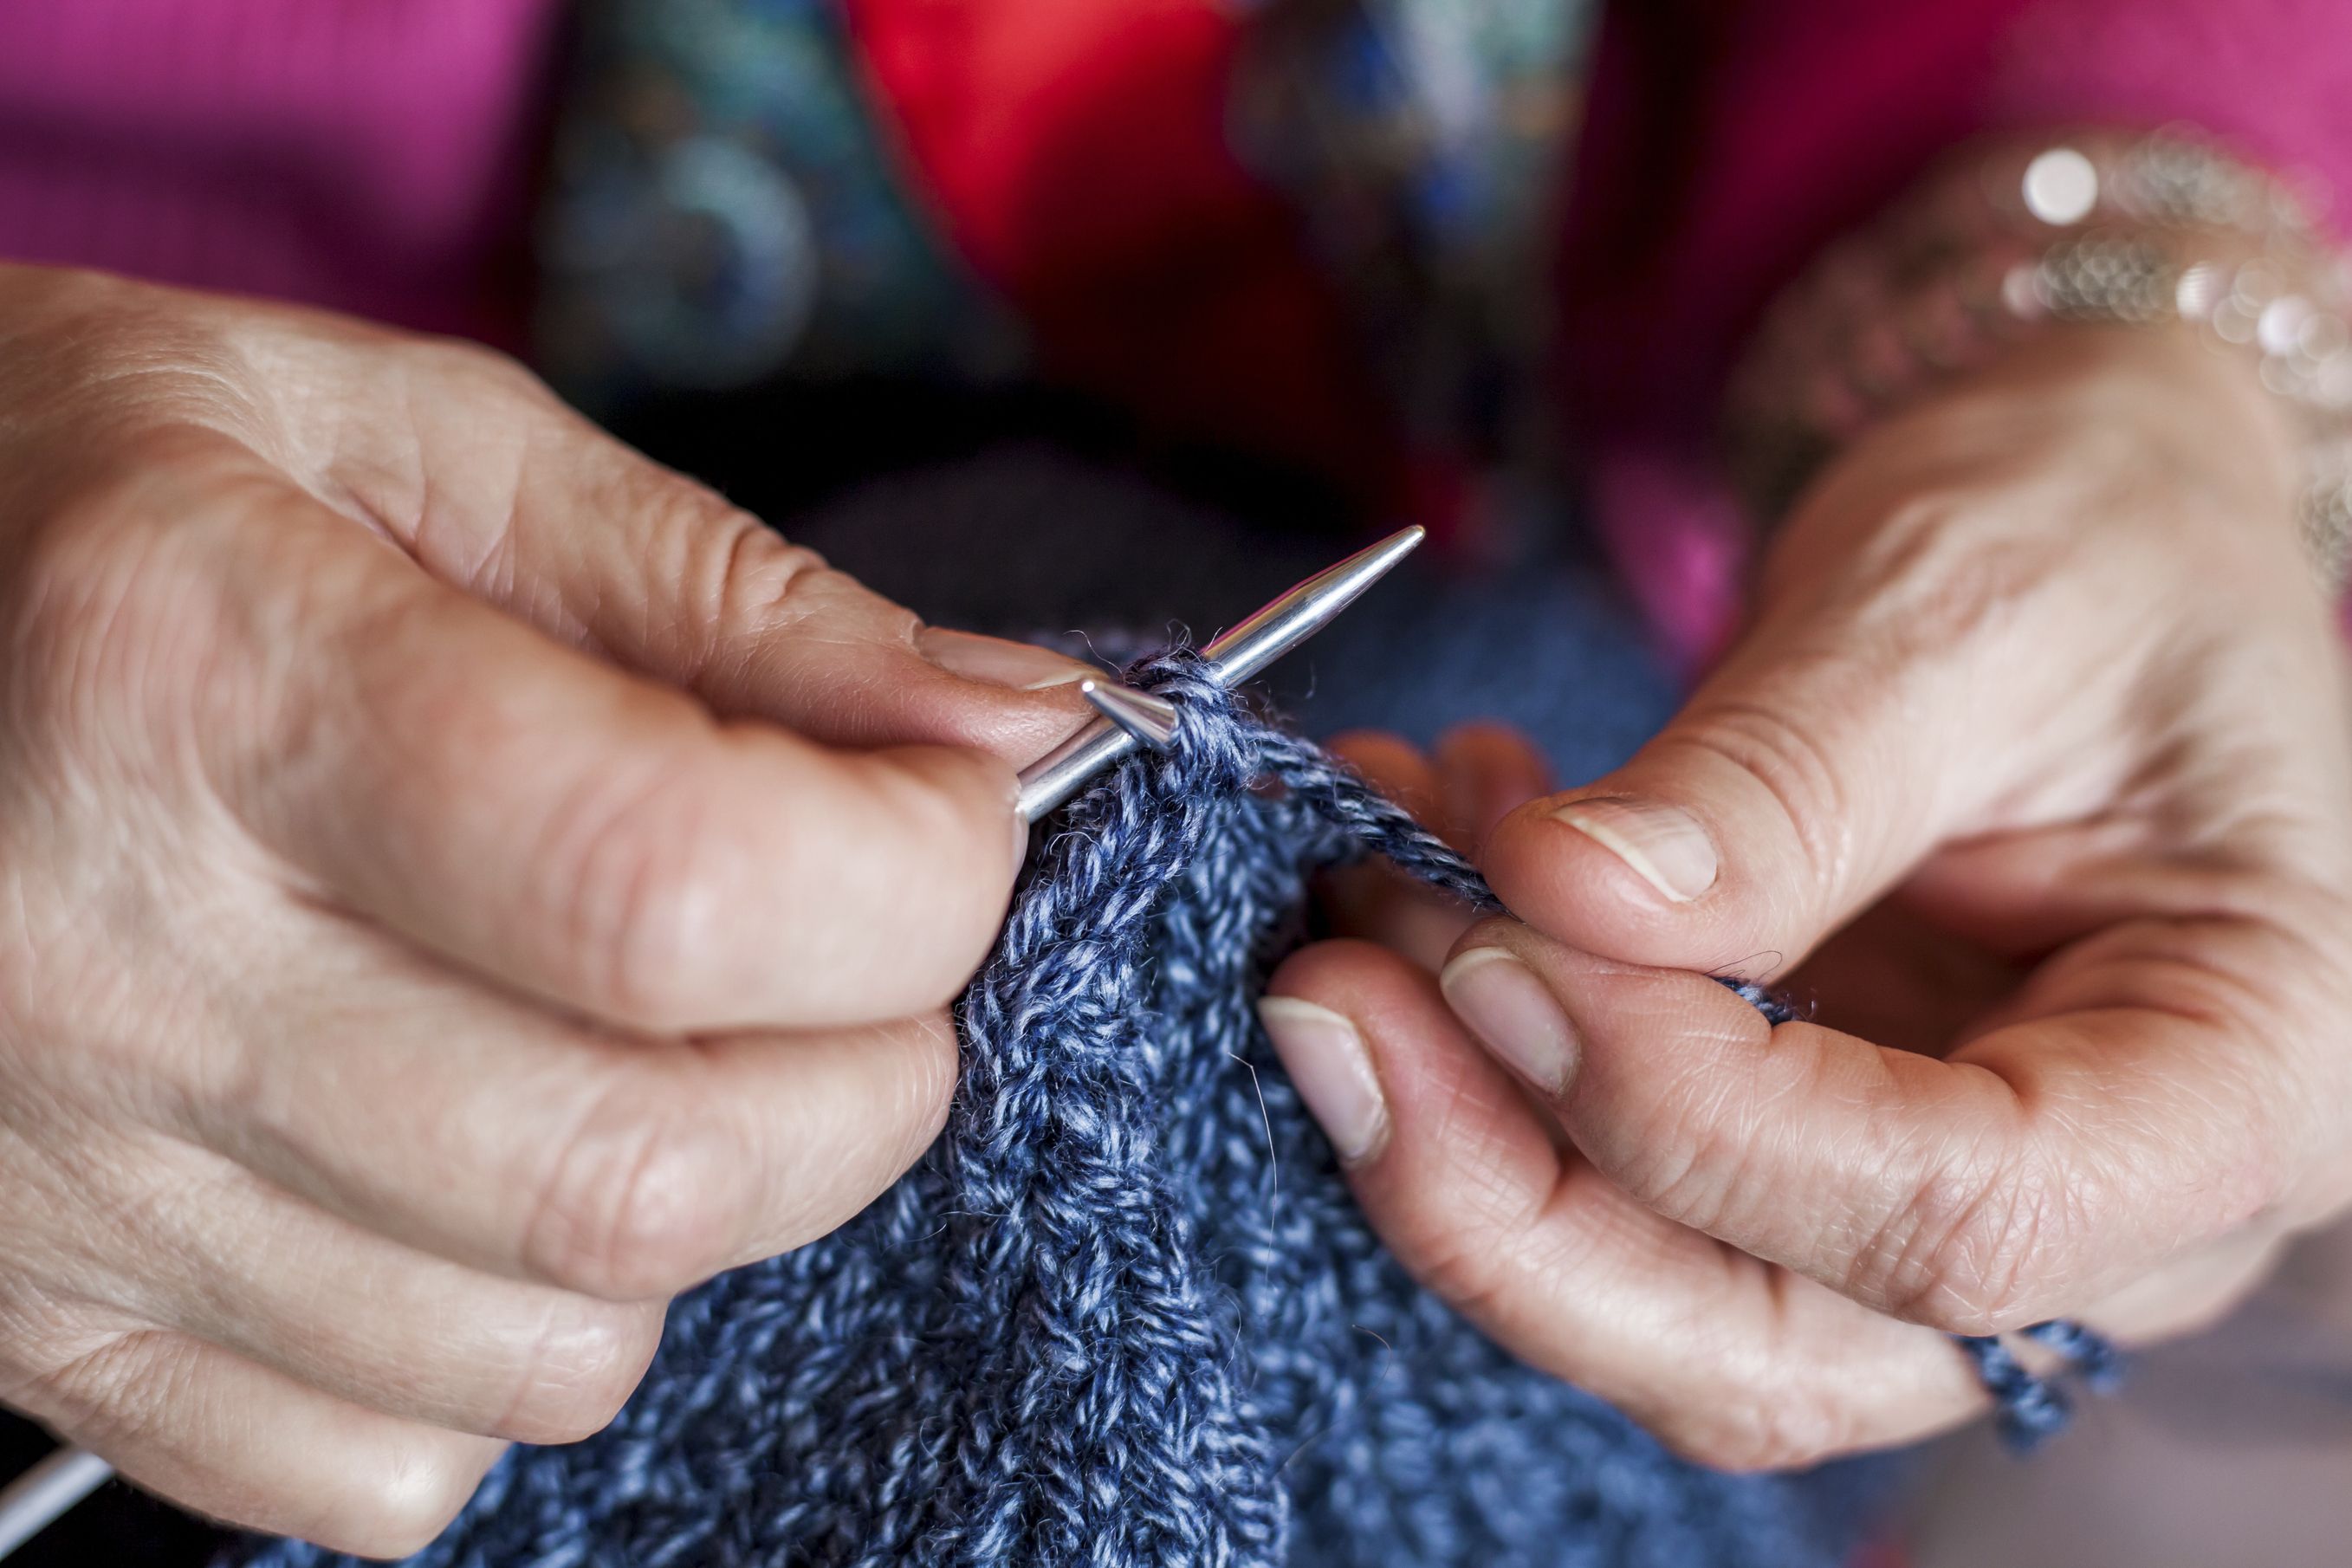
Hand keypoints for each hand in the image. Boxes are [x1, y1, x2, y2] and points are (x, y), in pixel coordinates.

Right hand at [0, 266, 1090, 1551]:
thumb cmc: (115, 493)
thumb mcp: (414, 442)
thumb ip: (730, 597)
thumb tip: (1012, 726)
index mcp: (207, 681)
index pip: (672, 886)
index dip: (910, 876)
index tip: (954, 815)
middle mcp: (110, 970)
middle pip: (649, 1166)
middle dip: (872, 1065)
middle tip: (866, 937)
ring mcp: (63, 1191)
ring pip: (557, 1345)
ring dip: (710, 1201)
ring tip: (649, 1029)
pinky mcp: (48, 1328)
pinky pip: (399, 1463)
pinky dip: (524, 1336)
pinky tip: (480, 1160)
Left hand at [1262, 323, 2351, 1467]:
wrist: (2090, 520)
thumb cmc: (2102, 539)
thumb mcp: (1967, 613)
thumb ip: (1777, 779)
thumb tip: (1549, 898)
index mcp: (2243, 1082)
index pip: (1953, 1213)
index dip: (1686, 1111)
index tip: (1492, 940)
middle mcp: (2103, 1211)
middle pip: (1770, 1341)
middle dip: (1506, 1197)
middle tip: (1323, 995)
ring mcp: (1927, 1199)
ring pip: (1658, 1302)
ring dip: (1460, 1128)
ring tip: (1356, 888)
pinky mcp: (1798, 1152)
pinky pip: (1611, 1185)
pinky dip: (1475, 1061)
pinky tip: (1408, 874)